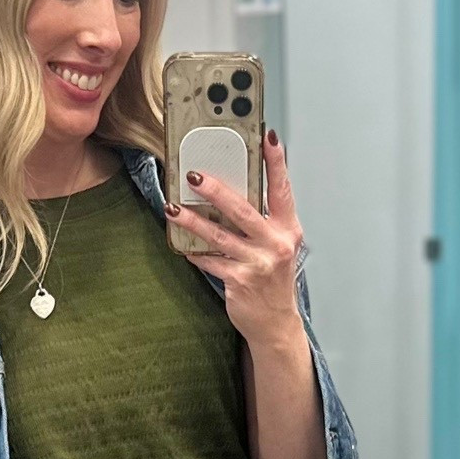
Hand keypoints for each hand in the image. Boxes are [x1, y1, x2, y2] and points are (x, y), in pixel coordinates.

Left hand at [163, 130, 303, 348]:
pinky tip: (181, 246)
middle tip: (194, 175)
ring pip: (219, 236)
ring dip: (192, 221)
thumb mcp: (276, 246)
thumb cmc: (272, 279)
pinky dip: (195, 253)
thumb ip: (261, 223)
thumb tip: (229, 196)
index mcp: (287, 228)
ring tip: (172, 208)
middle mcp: (276, 242)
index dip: (276, 163)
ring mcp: (258, 262)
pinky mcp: (239, 280)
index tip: (267, 137)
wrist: (274, 321)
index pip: (282, 189)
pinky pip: (210, 261)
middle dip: (217, 190)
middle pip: (243, 209)